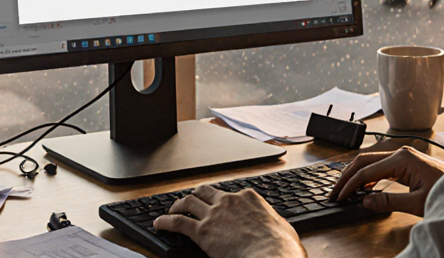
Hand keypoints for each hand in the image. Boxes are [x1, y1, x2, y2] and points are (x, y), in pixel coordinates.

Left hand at [152, 186, 305, 257]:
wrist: (270, 255)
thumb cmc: (280, 247)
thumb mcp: (283, 228)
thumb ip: (275, 224)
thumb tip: (279, 229)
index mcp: (249, 198)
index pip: (230, 193)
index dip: (221, 199)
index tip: (218, 203)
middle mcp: (229, 201)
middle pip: (205, 191)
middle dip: (196, 194)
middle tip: (189, 200)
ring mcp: (214, 214)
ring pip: (189, 203)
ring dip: (177, 205)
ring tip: (171, 210)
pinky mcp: (202, 231)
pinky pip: (178, 223)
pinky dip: (166, 222)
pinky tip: (159, 224)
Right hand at [330, 147, 443, 216]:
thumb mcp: (417, 203)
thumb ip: (388, 201)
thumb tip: (365, 201)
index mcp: (402, 158)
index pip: (367, 171)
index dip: (350, 185)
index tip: (339, 196)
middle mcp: (401, 153)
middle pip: (364, 161)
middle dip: (347, 176)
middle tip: (334, 191)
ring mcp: (404, 157)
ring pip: (371, 162)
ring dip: (356, 175)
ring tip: (344, 189)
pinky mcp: (406, 163)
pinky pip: (381, 167)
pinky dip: (368, 176)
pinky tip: (363, 187)